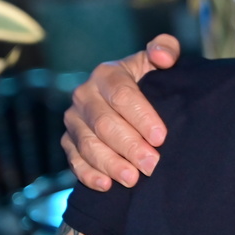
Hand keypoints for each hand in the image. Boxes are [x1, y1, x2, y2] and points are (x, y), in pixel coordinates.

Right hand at [60, 34, 180, 190]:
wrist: (132, 98)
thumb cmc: (150, 80)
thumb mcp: (160, 61)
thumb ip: (166, 49)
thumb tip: (163, 56)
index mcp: (107, 73)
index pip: (122, 96)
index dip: (142, 117)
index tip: (161, 137)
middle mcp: (85, 95)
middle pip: (104, 124)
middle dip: (129, 146)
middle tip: (152, 164)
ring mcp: (74, 120)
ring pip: (88, 144)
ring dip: (110, 163)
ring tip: (133, 179)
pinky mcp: (68, 141)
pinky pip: (74, 160)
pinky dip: (88, 174)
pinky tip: (106, 185)